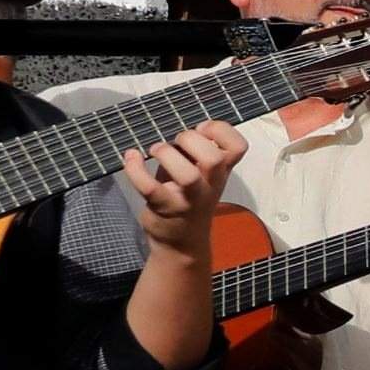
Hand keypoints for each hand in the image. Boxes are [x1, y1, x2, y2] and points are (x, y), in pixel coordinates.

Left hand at [120, 123, 245, 256]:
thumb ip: (199, 152)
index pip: (238, 146)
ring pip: (187, 176)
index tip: (202, 128)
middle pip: (214, 159)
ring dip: (167, 154)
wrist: (182, 242)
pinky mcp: (165, 208)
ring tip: (155, 151)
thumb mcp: (203, 175)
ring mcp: (189, 199)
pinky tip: (131, 157)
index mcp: (222, 172)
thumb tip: (182, 127)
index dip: (221, 130)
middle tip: (175, 143)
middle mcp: (210, 186)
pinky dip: (135, 168)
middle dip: (190, 140)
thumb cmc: (189, 199)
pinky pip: (149, 187)